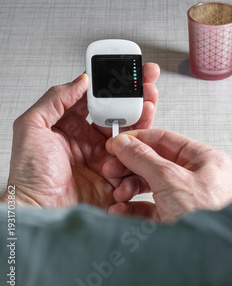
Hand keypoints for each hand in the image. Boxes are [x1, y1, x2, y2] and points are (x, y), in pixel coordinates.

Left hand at [1, 64, 159, 208]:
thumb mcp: (31, 127)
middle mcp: (89, 140)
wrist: (39, 213)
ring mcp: (104, 158)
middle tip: (146, 83)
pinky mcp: (115, 178)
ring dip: (143, 117)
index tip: (126, 72)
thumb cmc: (29, 176)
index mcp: (70, 126)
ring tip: (148, 106)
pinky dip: (141, 151)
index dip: (112, 85)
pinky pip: (135, 161)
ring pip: (132, 133)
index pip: (97, 99)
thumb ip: (54, 99)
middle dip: (135, 96)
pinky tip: (137, 144)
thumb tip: (81, 80)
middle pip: (119, 113)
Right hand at [102, 130, 231, 221]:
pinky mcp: (175, 218)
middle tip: (111, 169)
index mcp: (204, 160)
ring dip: (129, 188)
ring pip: (150, 185)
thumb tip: (124, 142)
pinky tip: (120, 210)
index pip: (166, 140)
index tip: (117, 142)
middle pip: (155, 162)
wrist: (206, 259)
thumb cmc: (204, 217)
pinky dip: (132, 208)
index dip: (139, 140)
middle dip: (130, 167)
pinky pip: (149, 207)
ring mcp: (185, 199)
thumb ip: (143, 158)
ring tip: (118, 194)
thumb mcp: (169, 179)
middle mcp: (197, 177)